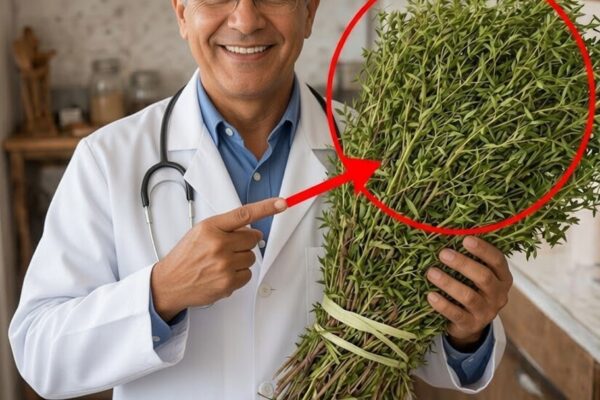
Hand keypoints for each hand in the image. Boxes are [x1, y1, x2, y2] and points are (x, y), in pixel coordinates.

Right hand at [151, 197, 287, 320]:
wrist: (169, 283)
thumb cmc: (185, 257)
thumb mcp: (200, 232)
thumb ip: (225, 227)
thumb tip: (250, 229)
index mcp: (210, 227)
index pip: (244, 214)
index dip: (266, 207)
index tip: (282, 203)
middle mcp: (218, 244)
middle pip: (253, 238)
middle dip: (245, 242)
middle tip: (228, 248)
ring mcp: (224, 264)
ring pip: (251, 257)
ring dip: (241, 260)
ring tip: (221, 263)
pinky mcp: (228, 282)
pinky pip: (248, 274)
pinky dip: (239, 275)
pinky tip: (223, 274)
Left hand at [426, 236, 512, 351]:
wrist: (470, 324)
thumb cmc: (471, 289)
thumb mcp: (476, 275)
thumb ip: (471, 259)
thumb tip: (447, 233)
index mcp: (503, 278)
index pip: (498, 261)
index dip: (483, 249)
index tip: (465, 239)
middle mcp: (498, 295)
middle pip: (484, 277)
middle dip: (463, 264)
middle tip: (443, 253)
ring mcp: (486, 312)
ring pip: (469, 296)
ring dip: (448, 283)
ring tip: (431, 272)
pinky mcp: (471, 325)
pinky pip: (456, 314)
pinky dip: (442, 304)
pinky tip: (430, 295)